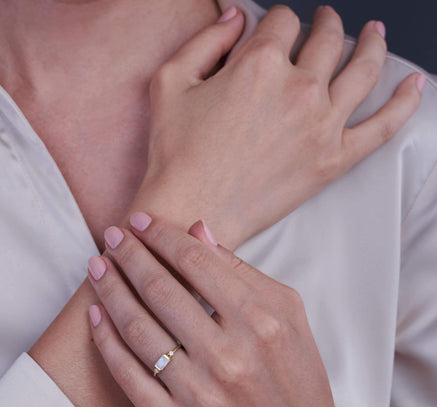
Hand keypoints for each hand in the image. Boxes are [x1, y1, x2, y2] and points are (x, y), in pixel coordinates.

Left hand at [87, 213, 380, 406]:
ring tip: (96, 266)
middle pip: (161, 290)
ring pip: (138, 328)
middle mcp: (230, 358)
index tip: (140, 222)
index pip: (196, 264)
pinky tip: (96, 314)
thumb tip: (196, 231)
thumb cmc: (297, 375)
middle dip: (129, 254)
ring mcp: (200, 396)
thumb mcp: (288, 313)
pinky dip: (106, 341)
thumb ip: (241, 270)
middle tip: (110, 235)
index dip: (162, 236)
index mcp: (261, 323)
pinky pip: (129, 377)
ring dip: (110, 290)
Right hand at [131, 5, 423, 248]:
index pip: (282, 22)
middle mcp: (298, 88)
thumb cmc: (175, 154)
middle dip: (325, 24)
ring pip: (363, 70)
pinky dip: (404, 103)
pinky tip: (414, 85)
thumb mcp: (170, 83)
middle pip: (327, 39)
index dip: (277, 22)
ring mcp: (321, 125)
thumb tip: (235, 17)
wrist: (189, 211)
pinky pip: (383, 127)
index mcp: (259, 64)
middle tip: (324, 24)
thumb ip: (206, 40)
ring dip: (371, 44)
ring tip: (373, 34)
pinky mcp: (332, 160)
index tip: (274, 31)